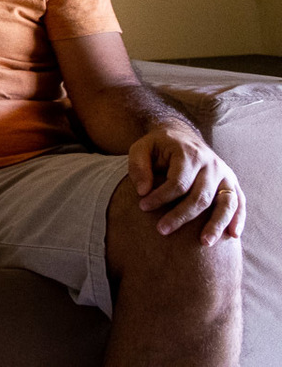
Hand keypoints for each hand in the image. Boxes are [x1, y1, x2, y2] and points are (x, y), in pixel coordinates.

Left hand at [128, 122, 245, 244]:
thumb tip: (143, 191)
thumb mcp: (141, 148)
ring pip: (225, 202)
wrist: (180, 135)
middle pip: (200, 196)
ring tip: (204, 243)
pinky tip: (232, 236)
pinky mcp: (232, 182)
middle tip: (162, 231)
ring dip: (216, 224)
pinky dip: (238, 219)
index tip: (142, 207)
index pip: (177, 183)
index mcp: (189, 154)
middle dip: (181, 216)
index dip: (160, 198)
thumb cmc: (158, 146)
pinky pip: (240, 202)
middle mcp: (211, 164)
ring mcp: (224, 174)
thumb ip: (138, 167)